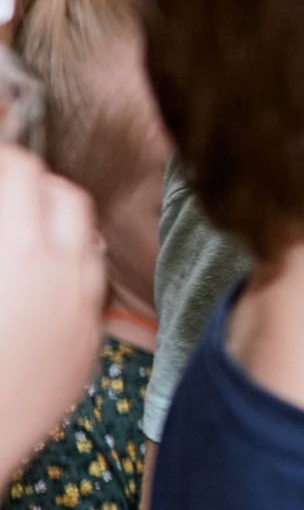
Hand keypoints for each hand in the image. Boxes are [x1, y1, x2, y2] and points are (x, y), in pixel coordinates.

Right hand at [0, 146, 103, 473]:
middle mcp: (62, 271)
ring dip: (54, 229)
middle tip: (0, 195)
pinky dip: (66, 275)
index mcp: (16, 248)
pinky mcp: (86, 348)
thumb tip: (4, 184)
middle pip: (64, 198)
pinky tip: (28, 289)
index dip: (1, 160)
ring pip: (85, 242)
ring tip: (13, 239)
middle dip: (30, 188)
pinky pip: (89, 290)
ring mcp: (81, 310)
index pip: (21, 170)